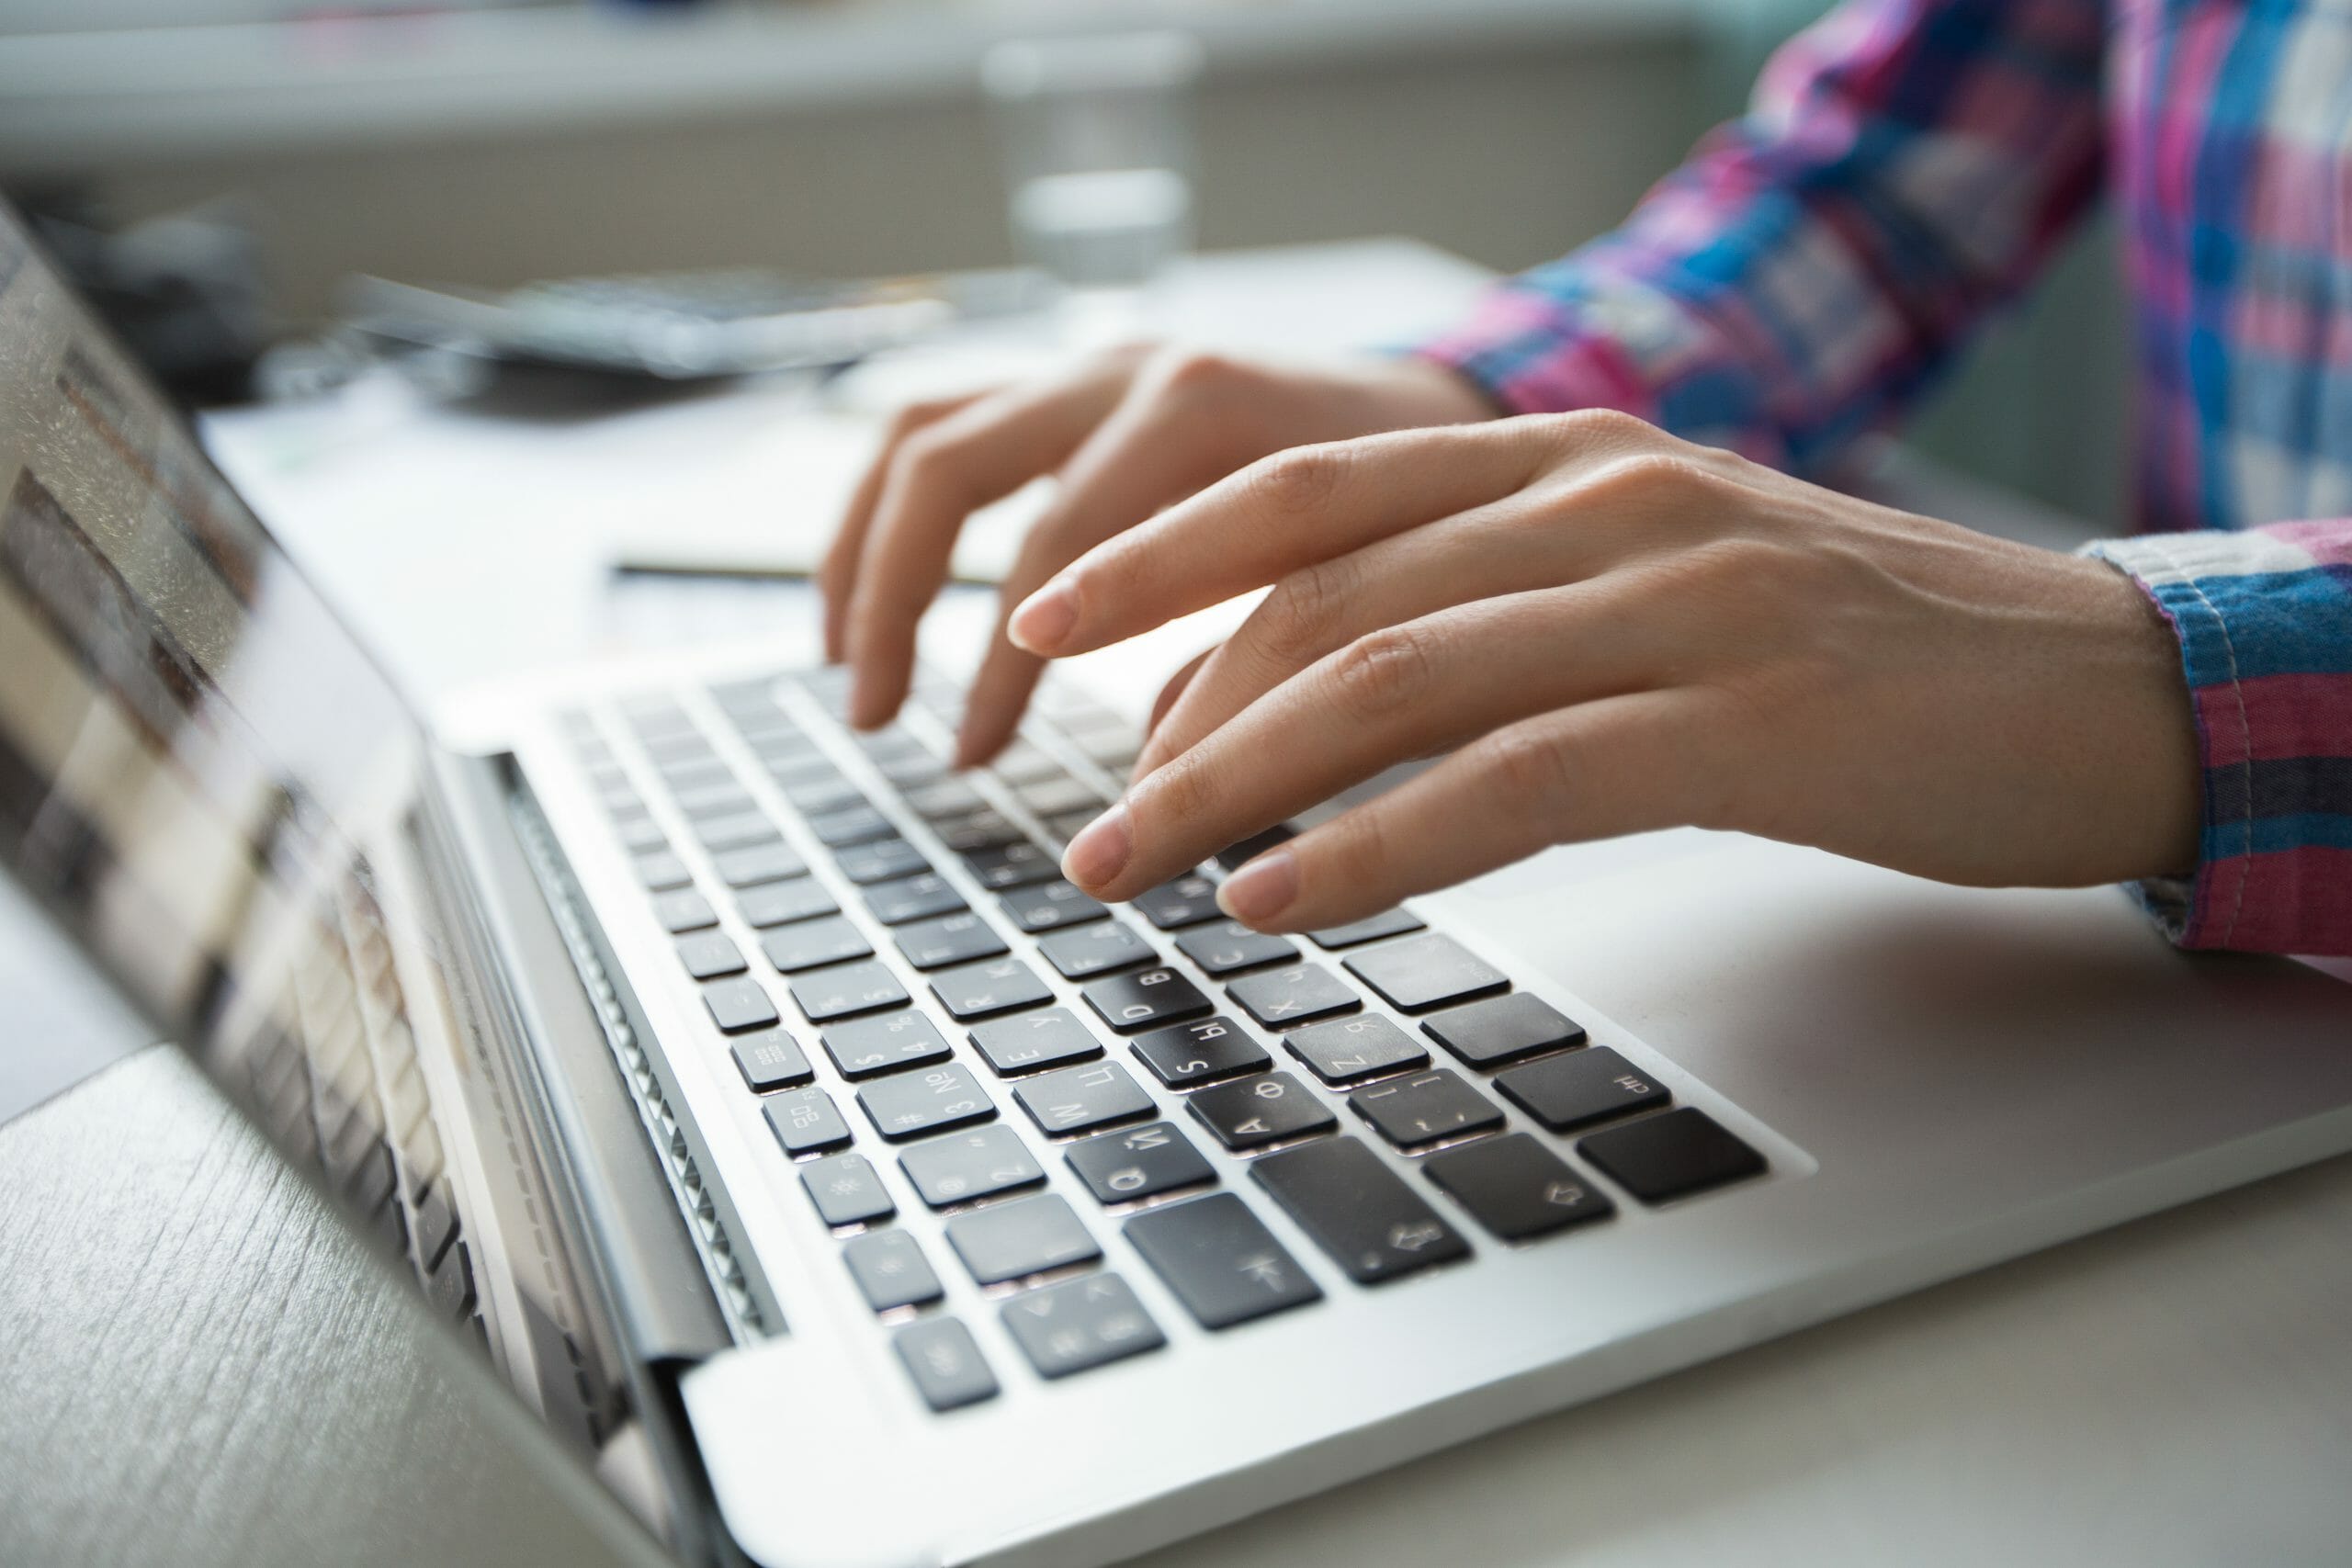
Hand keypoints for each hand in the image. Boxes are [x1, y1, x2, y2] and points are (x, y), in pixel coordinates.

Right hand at [818, 344, 1492, 761]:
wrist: (1449, 410)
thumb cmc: (1417, 513)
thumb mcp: (1357, 581)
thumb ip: (1251, 661)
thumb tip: (1151, 789)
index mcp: (1200, 409)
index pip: (1055, 541)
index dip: (1002, 664)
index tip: (976, 759)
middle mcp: (1127, 369)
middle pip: (948, 466)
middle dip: (895, 599)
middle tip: (876, 719)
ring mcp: (1089, 367)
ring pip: (923, 435)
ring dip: (865, 552)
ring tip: (847, 663)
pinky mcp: (1072, 385)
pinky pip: (944, 428)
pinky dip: (893, 517)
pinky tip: (881, 599)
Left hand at [1004, 410, 2202, 930]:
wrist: (2086, 682)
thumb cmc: (1855, 649)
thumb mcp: (1655, 579)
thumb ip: (1498, 602)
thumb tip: (1311, 699)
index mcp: (1571, 453)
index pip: (1312, 481)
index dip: (1160, 553)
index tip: (1046, 623)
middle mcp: (1605, 498)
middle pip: (1321, 591)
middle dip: (1168, 711)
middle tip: (1078, 817)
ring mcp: (1674, 599)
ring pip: (1388, 678)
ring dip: (1230, 785)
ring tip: (1131, 869)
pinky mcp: (1739, 721)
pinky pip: (1505, 781)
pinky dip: (1371, 844)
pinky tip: (1281, 899)